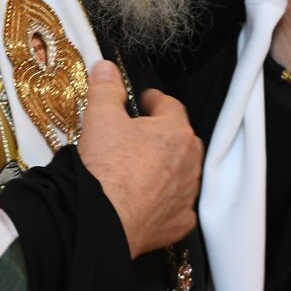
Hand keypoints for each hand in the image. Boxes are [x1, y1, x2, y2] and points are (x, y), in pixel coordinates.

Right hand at [78, 61, 203, 257]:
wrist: (103, 220)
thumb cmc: (105, 167)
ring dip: (167, 167)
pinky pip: (178, 206)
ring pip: (182, 172)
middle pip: (181, 138)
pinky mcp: (180, 222)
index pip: (170, 105)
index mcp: (176, 131)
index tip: (141, 102)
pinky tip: (148, 200)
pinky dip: (166, 201)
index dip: (153, 101)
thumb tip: (107, 68)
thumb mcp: (100, 118)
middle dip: (162, 134)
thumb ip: (106, 88)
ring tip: (140, 169)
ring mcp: (187, 194)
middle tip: (137, 136)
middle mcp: (190, 162)